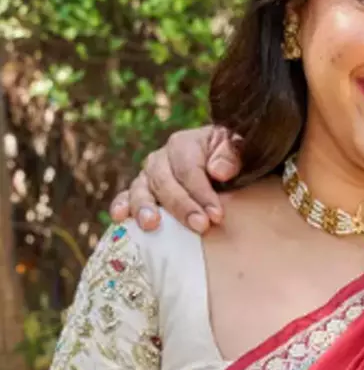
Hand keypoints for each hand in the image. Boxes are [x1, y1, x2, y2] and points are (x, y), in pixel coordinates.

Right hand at [109, 126, 241, 232]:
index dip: (202, 193)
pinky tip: (120, 217)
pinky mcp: (141, 191)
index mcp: (183, 143)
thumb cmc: (228, 156)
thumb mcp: (237, 148)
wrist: (219, 160)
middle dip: (182, 207)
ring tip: (152, 225)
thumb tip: (218, 172)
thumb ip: (231, 154)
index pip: (189, 170)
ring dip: (145, 208)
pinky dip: (121, 206)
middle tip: (200, 226)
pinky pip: (125, 197)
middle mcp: (160, 158)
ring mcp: (147, 175)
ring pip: (140, 190)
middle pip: (165, 182)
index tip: (217, 215)